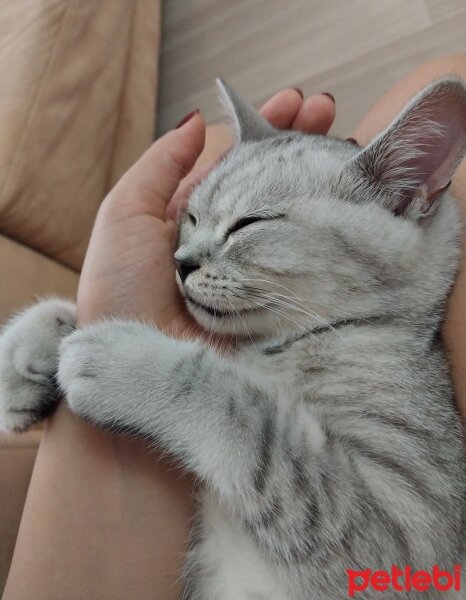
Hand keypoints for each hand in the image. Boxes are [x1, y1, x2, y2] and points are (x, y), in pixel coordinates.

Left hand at [77, 90, 335, 337]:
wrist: (135, 363)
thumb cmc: (120, 290)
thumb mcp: (124, 216)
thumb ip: (159, 166)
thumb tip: (200, 120)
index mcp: (201, 217)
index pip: (241, 163)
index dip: (266, 129)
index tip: (295, 101)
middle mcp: (234, 239)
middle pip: (275, 184)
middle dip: (302, 146)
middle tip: (329, 113)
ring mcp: (261, 270)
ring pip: (298, 218)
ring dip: (323, 182)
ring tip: (350, 150)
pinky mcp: (280, 301)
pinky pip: (310, 261)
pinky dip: (331, 233)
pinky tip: (352, 205)